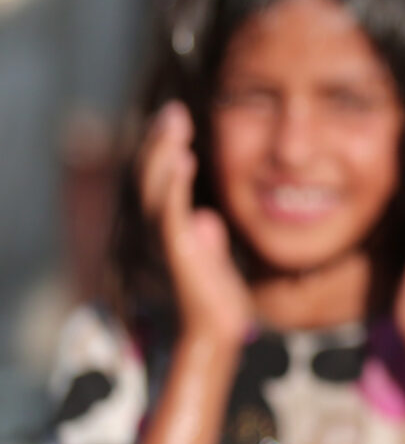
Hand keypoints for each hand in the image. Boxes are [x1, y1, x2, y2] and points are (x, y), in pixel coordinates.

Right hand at [137, 101, 251, 344]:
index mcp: (162, 231)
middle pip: (148, 178)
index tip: (175, 119)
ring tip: (175, 123)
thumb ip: (206, 241)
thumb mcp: (213, 263)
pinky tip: (184, 159)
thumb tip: (208, 221)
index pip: (156, 183)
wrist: (217, 333)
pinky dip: (175, 184)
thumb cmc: (215, 302)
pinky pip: (171, 212)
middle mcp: (154, 233)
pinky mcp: (178, 252)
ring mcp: (163, 242)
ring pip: (154, 188)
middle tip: (173, 110)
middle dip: (158, 142)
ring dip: (163, 153)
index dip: (161, 151)